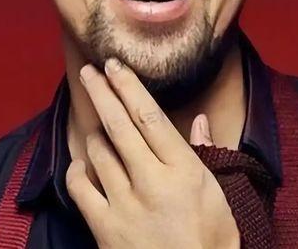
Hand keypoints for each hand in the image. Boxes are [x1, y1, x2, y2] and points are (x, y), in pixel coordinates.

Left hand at [65, 57, 239, 248]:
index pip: (150, 117)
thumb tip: (200, 120)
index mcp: (184, 171)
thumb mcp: (219, 198)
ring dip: (95, 134)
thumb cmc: (210, 243)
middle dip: (102, 92)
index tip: (114, 66)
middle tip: (88, 71)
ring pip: (99, 152)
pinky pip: (80, 189)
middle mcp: (152, 182)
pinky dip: (78, 171)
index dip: (129, 87)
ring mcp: (125, 205)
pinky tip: (81, 164)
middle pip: (119, 125)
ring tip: (98, 127)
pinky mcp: (105, 229)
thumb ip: (206, 155)